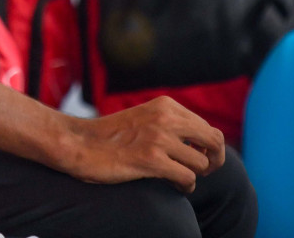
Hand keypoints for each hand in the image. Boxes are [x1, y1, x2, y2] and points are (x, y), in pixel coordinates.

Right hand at [58, 97, 225, 191]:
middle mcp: (166, 118)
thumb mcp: (144, 118)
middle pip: (213, 141)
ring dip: (194, 176)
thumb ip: (170, 123)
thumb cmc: (111, 136)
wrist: (79, 143)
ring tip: (179, 179)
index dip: (209, 147)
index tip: (200, 158)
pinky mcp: (151, 159)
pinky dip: (185, 187)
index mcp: (166, 105)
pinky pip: (187, 178)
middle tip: (203, 171)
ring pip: (201, 163)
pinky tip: (174, 187)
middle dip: (214, 160)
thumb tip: (201, 143)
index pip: (206, 127)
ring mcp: (159, 138)